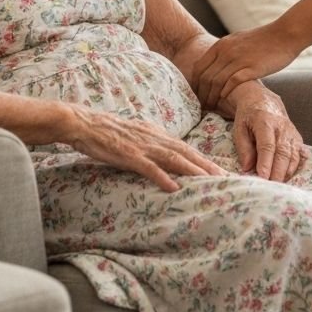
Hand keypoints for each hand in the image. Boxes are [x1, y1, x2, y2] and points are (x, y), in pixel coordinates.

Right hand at [65, 106, 227, 191]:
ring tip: (211, 182)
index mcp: (156, 134)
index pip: (186, 147)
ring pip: (174, 159)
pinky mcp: (127, 155)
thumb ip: (151, 142)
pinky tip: (174, 188)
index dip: (204, 159)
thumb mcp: (135, 134)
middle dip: (208, 166)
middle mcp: (154, 138)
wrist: (83, 123)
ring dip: (194, 171)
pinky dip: (162, 177)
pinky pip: (148, 167)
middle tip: (227, 178)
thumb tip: (166, 152)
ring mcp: (141, 146)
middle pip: (186, 152)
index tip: (221, 170)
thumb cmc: (106, 131)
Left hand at [193, 21, 304, 109]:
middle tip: (202, 106)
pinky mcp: (251, 68)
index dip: (195, 84)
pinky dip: (226, 94)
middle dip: (201, 95)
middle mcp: (226, 52)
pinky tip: (226, 101)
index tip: (197, 95)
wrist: (285, 34)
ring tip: (212, 108)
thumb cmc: (264, 39)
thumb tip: (217, 65)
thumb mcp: (238, 40)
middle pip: (205, 78)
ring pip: (216, 82)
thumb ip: (226, 51)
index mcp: (221, 45)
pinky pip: (232, 83)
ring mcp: (238, 59)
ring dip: (212, 98)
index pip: (198, 67)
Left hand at [225, 81, 306, 181]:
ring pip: (294, 155)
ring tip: (278, 186)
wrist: (262, 100)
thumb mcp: (239, 128)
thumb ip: (244, 147)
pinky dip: (297, 167)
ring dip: (287, 172)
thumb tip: (247, 168)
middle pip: (283, 152)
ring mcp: (292, 132)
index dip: (266, 162)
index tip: (263, 178)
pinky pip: (301, 155)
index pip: (267, 145)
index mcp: (265, 121)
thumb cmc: (248, 116)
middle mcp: (282, 127)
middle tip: (271, 188)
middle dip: (278, 172)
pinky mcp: (298, 138)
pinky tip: (291, 177)